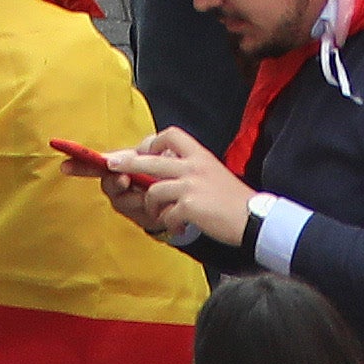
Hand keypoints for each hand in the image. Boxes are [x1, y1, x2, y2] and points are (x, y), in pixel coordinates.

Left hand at [98, 125, 258, 247]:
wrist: (254, 217)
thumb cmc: (232, 199)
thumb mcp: (212, 173)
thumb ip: (189, 169)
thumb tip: (162, 172)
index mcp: (199, 155)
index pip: (170, 135)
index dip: (151, 142)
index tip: (140, 152)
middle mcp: (193, 165)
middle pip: (150, 159)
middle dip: (126, 161)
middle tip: (110, 164)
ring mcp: (191, 185)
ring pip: (153, 190)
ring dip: (151, 206)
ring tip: (161, 215)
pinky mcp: (191, 205)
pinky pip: (166, 214)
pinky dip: (169, 223)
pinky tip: (178, 227)